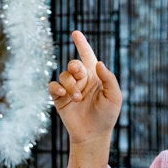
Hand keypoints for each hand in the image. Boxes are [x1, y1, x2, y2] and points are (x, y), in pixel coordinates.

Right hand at [49, 32, 122, 167]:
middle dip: (76, 67)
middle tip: (80, 75)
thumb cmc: (107, 116)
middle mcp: (81, 80)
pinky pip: (53, 86)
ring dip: (70, 85)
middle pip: (74, 64)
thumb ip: (108, 78)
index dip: (82, 43)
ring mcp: (69, 89)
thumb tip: (98, 63)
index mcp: (95, 76)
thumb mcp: (114, 97)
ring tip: (78, 99)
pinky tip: (62, 94)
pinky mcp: (59, 99)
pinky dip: (56, 88)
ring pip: (64, 76)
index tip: (75, 33)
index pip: (87, 56)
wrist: (93, 135)